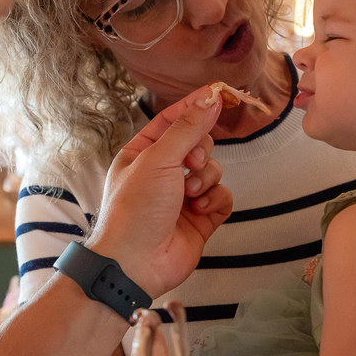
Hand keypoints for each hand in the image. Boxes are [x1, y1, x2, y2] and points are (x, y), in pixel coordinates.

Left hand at [87, 85, 232, 297]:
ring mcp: (182, 197)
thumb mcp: (157, 159)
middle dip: (200, 152)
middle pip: (198, 145)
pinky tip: (200, 210)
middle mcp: (161, 174)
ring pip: (213, 170)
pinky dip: (215, 200)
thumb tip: (210, 98)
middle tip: (191, 164)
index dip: (195, 106)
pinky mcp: (200, 218)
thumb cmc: (134, 210)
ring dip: (206, 179)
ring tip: (190, 196)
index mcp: (142, 154)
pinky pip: (222, 196)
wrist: (135, 263)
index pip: (172, 121)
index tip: (219, 92)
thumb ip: (188, 128)